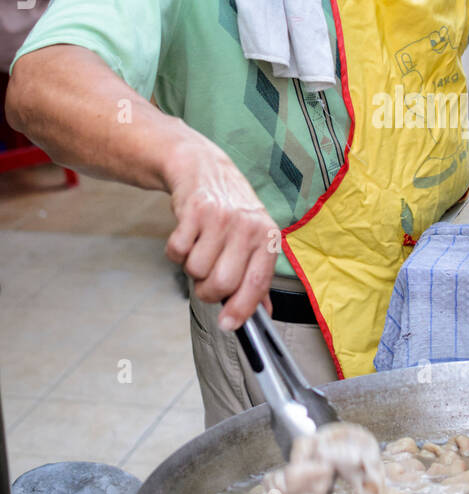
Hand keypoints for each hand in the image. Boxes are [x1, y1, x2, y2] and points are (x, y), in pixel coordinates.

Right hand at [163, 137, 277, 331]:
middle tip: (207, 278)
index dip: (241, 310)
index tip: (228, 325)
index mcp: (268, 238)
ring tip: (199, 249)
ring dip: (191, 268)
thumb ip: (258, 278)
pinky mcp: (194, 210)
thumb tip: (264, 315)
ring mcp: (221, 217)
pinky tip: (187, 236)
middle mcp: (248, 227)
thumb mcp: (254, 239)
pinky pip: (177, 251)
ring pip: (196, 270)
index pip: (257, 284)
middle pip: (222, 283)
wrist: (204, 169)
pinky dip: (176, 252)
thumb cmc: (231, 211)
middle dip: (208, 291)